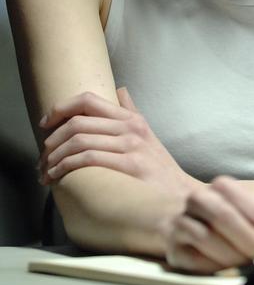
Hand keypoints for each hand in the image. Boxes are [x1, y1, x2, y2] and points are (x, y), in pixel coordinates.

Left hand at [39, 88, 196, 197]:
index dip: (60, 108)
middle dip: (52, 139)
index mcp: (131, 118)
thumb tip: (121, 90)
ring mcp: (131, 145)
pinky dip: (66, 166)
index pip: (88, 100)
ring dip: (54, 156)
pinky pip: (89, 158)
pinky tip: (58, 176)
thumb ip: (132, 111)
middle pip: (78, 121)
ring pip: (80, 140)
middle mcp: (130, 127)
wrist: (181, 194)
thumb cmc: (161, 168)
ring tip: (46, 170)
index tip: (45, 123)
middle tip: (42, 156)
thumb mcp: (149, 134)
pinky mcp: (130, 165)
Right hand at [164, 175, 253, 273]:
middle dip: (249, 241)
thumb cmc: (225, 221)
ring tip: (246, 264)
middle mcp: (199, 199)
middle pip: (225, 217)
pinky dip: (212, 266)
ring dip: (231, 256)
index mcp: (222, 187)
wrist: (185, 220)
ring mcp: (182, 221)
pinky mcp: (172, 247)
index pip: (253, 210)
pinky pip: (193, 259)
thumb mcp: (246, 215)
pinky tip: (224, 269)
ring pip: (206, 237)